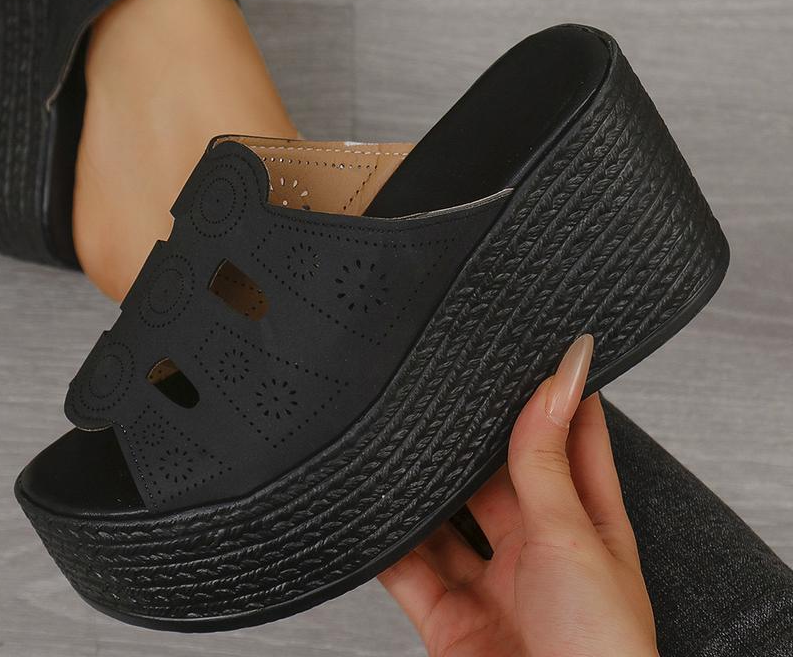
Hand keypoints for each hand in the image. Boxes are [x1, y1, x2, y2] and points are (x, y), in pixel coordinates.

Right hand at [378, 335, 657, 656]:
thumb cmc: (602, 654)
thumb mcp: (572, 536)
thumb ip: (546, 457)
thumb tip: (561, 376)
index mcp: (589, 528)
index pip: (573, 443)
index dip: (556, 397)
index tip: (532, 348)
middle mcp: (540, 553)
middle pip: (500, 478)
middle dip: (474, 442)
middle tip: (447, 391)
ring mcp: (493, 587)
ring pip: (447, 519)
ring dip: (425, 490)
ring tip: (401, 441)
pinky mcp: (449, 620)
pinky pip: (407, 569)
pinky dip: (386, 542)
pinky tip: (372, 510)